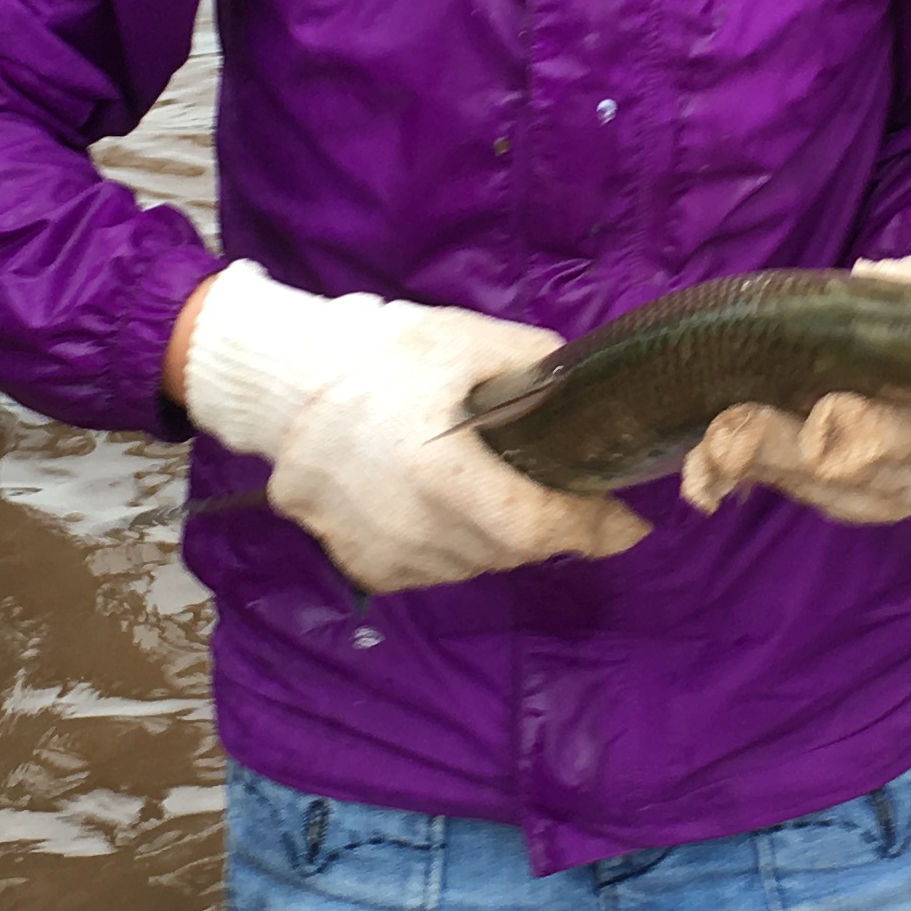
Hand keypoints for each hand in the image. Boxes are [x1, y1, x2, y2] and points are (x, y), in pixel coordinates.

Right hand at [179, 261, 647, 594]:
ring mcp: (385, 554)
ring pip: (475, 565)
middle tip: (570, 496)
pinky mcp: (363, 565)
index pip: (539, 528)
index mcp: (445, 477)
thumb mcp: (466, 341)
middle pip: (512, 550)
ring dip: (503, 540)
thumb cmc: (376, 354)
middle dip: (551, 528)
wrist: (281, 385)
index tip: (630, 525)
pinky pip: (433, 568)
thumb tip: (586, 386)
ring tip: (501, 491)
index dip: (594, 531)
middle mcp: (415, 529)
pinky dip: (456, 547)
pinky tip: (449, 507)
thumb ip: (537, 368)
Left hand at [679, 251, 910, 522]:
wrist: (886, 346)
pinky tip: (701, 476)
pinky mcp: (816, 492)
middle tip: (826, 423)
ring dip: (775, 456)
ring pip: (829, 486)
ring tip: (729, 432)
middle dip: (860, 442)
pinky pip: (773, 490)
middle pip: (904, 460)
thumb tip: (875, 275)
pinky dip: (731, 478)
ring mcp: (876, 487)